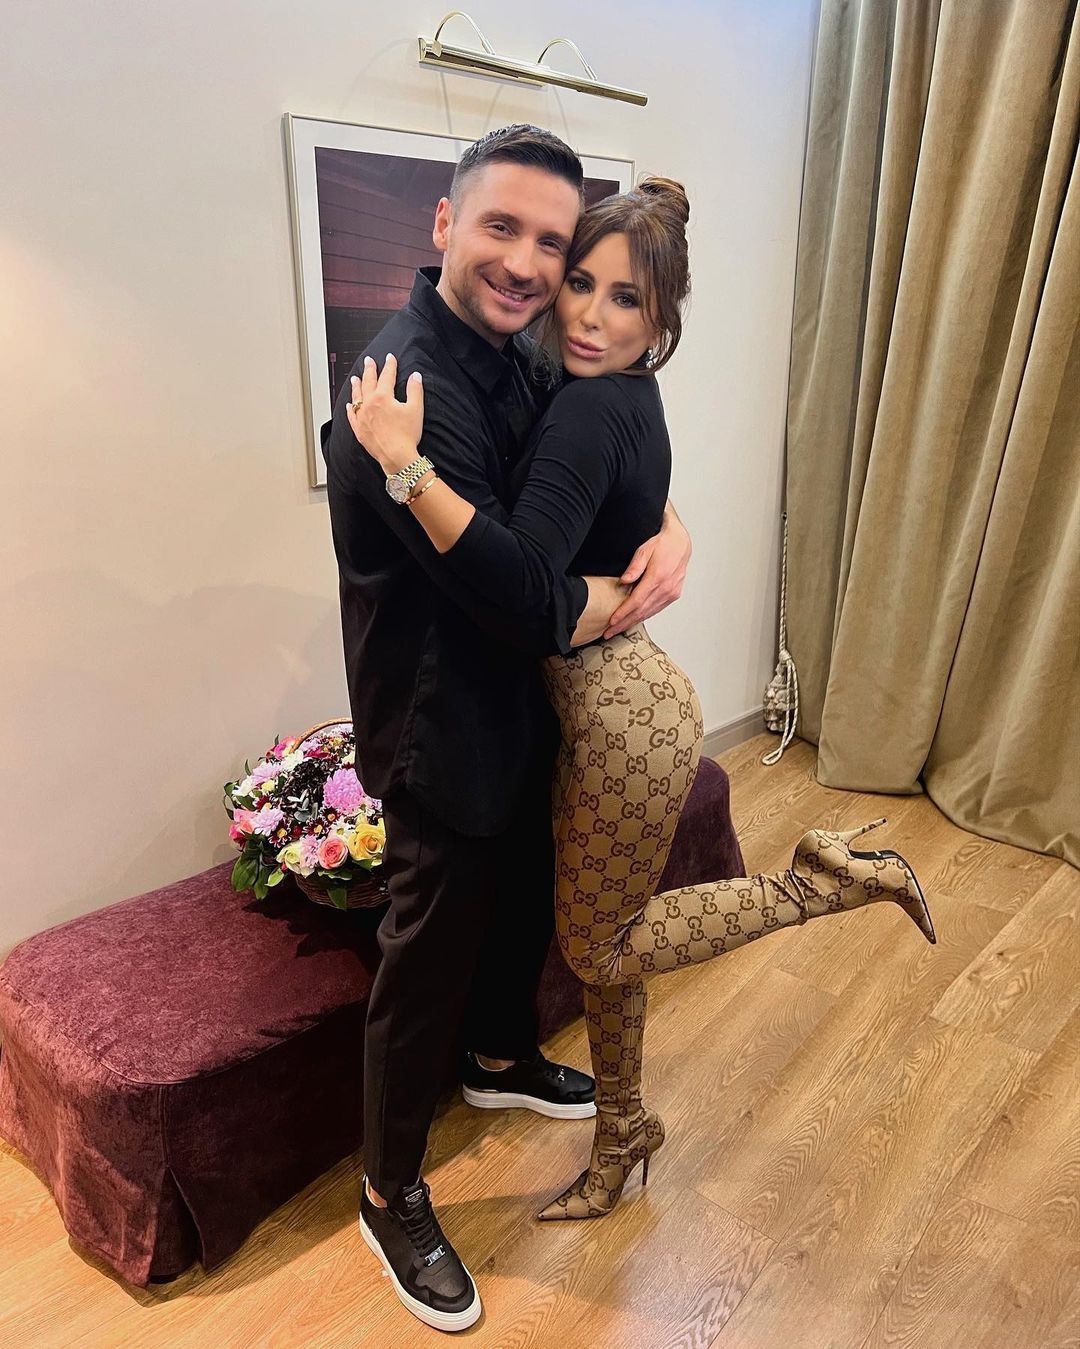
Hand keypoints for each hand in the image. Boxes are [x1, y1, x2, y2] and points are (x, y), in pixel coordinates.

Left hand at [344, 353, 424, 473]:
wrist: (396, 456)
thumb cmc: (406, 435)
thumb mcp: (416, 409)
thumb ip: (415, 390)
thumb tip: (415, 376)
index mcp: (383, 397)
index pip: (386, 376)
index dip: (389, 365)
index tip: (390, 358)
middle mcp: (369, 404)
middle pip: (368, 382)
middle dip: (369, 370)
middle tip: (369, 361)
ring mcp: (362, 417)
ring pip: (357, 397)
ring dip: (356, 386)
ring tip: (355, 378)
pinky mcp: (359, 430)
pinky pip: (352, 415)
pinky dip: (350, 408)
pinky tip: (350, 404)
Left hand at [604, 507, 690, 637]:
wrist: (680, 543)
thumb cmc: (662, 544)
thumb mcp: (644, 550)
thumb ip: (634, 567)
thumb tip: (624, 581)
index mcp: (657, 577)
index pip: (636, 601)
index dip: (623, 613)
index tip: (612, 622)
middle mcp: (666, 588)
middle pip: (642, 611)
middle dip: (624, 623)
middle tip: (610, 632)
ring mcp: (671, 592)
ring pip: (649, 613)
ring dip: (633, 622)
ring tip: (619, 629)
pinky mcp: (674, 594)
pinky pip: (657, 609)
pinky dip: (644, 616)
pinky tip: (635, 620)